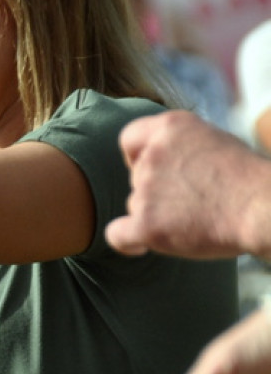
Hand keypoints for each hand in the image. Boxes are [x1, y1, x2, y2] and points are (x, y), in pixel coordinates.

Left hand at [105, 110, 264, 258]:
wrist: (263, 208)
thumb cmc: (249, 181)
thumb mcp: (215, 142)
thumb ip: (183, 148)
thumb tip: (167, 165)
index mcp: (171, 127)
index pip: (130, 138)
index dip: (137, 158)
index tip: (152, 172)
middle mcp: (153, 154)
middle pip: (135, 178)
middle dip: (155, 192)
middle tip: (191, 203)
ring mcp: (146, 189)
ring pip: (135, 206)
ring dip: (156, 216)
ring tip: (194, 220)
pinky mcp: (146, 223)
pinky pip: (117, 235)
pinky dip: (128, 241)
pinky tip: (142, 245)